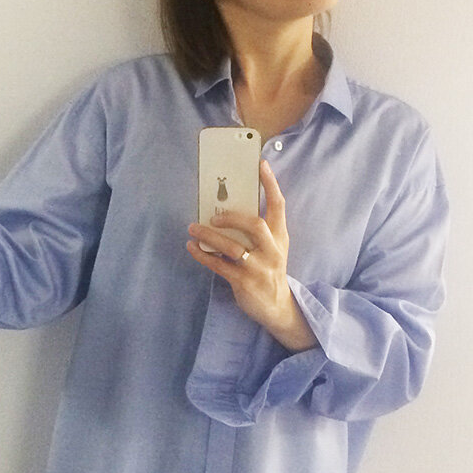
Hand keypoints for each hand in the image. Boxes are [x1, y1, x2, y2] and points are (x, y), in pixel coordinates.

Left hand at [187, 159, 317, 351]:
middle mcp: (272, 250)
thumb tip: (228, 207)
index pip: (279, 205)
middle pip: (254, 225)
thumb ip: (258, 230)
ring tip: (192, 227)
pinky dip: (203, 255)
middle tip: (214, 215)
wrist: (277, 307)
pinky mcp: (244, 282)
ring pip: (232, 247)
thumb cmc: (269, 269)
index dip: (270, 184)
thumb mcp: (272, 248)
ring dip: (209, 236)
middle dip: (232, 217)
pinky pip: (219, 265)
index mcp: (280, 237)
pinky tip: (192, 247)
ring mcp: (259, 267)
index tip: (260, 164)